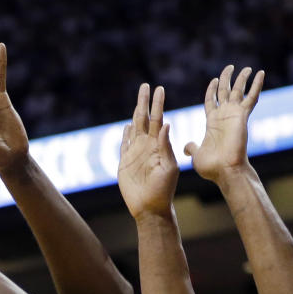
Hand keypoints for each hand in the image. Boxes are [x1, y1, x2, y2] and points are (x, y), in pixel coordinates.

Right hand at [118, 84, 178, 218]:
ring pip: (134, 128)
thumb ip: (166, 147)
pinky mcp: (124, 162)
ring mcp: (135, 153)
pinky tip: (127, 126)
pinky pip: (124, 144)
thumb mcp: (169, 167)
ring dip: (135, 114)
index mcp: (159, 145)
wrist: (150, 207)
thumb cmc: (164, 190)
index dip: (157, 104)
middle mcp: (147, 146)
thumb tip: (165, 124)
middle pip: (144, 119)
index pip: (158, 119)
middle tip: (145, 86)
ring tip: (138, 100)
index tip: (159, 88)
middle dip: (144, 102)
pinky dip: (125, 134)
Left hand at [184, 65, 264, 183]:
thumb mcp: (196, 154)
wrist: (225, 170)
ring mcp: (234, 115)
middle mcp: (224, 116)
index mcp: (212, 122)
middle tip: (230, 67)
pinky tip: (261, 73)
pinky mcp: (243, 116)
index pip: (212, 100)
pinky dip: (257, 85)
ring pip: (239, 91)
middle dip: (226, 79)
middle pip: (225, 91)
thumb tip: (186, 147)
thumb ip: (192, 147)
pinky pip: (251, 97)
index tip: (214, 80)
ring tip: (246, 68)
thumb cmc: (212, 167)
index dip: (212, 89)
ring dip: (242, 78)